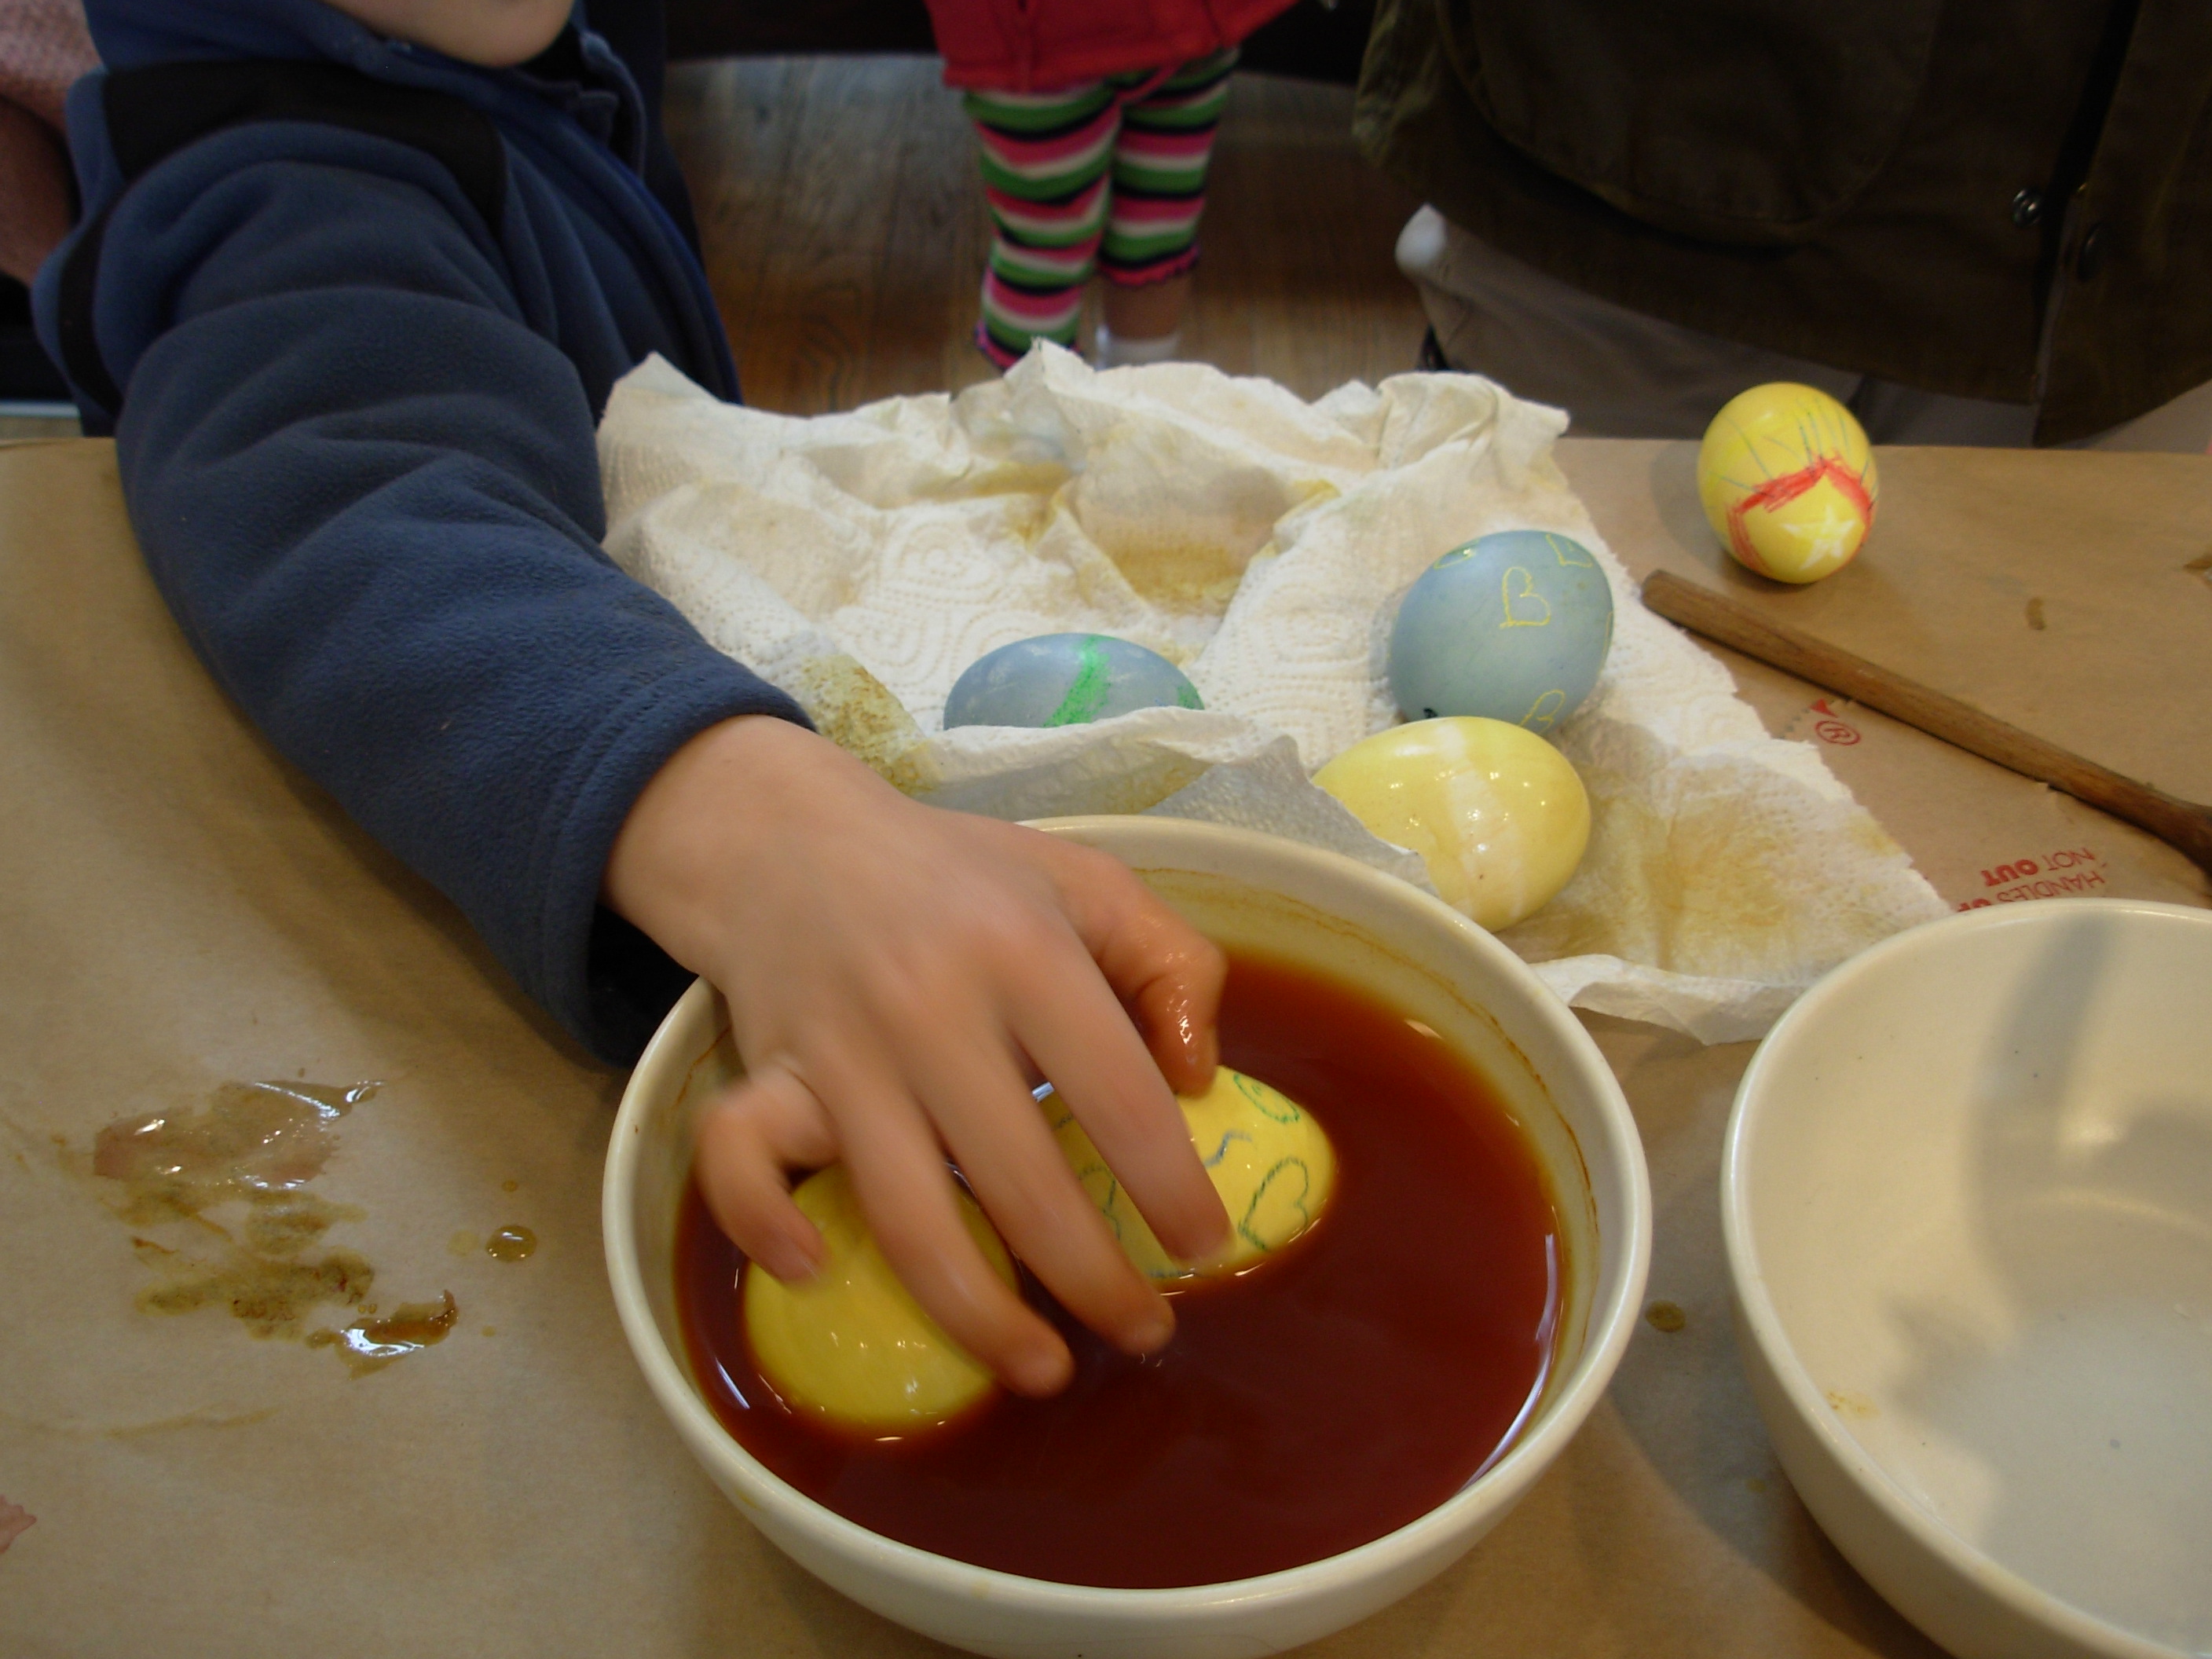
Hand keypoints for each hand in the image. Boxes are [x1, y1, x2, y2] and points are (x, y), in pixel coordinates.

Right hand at [604, 715, 1231, 1394]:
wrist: (795, 838)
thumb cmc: (963, 877)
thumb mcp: (1090, 881)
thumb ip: (1173, 963)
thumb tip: (1199, 1079)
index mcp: (1025, 953)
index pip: (1118, 1093)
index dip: (1171, 1186)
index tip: (1205, 1247)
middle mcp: (930, 1009)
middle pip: (1020, 1181)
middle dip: (1095, 1281)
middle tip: (1145, 1332)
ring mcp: (839, 1052)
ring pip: (903, 1214)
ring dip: (977, 1314)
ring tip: (1041, 1370)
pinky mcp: (763, 1076)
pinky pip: (740, 1164)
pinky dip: (765, 1226)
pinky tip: (815, 1273)